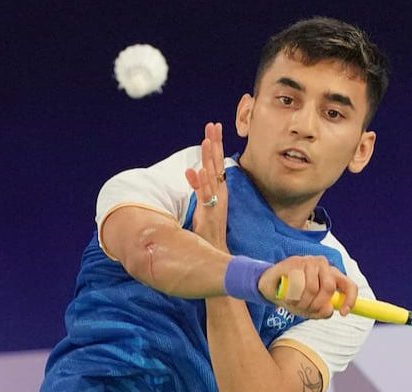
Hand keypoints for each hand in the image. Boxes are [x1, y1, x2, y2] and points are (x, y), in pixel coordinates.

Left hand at [185, 122, 227, 250]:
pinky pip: (204, 195)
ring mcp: (215, 200)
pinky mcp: (209, 211)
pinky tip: (197, 170)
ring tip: (206, 141)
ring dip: (209, 158)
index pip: (217, 161)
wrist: (214, 246)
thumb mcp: (202, 201)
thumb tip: (191, 170)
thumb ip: (198, 185)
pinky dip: (201, 183)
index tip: (214, 127)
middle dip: (215, 143)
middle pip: (217, 163)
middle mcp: (220, 191)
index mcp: (219, 187)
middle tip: (213, 125)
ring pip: (212, 175)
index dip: (215, 144)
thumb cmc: (208, 225)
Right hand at [258, 256, 357, 318]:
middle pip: (329, 288)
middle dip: (316, 305)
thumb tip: (329, 309)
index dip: (350, 300)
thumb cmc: (293, 296)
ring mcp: (309, 261)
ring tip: (293, 302)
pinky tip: (287, 295)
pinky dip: (292, 296)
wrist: (270, 285)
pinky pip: (298, 284)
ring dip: (302, 302)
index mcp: (332, 276)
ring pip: (312, 288)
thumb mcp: (309, 308)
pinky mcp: (295, 261)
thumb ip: (321, 311)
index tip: (343, 313)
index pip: (349, 285)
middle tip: (305, 309)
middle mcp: (324, 266)